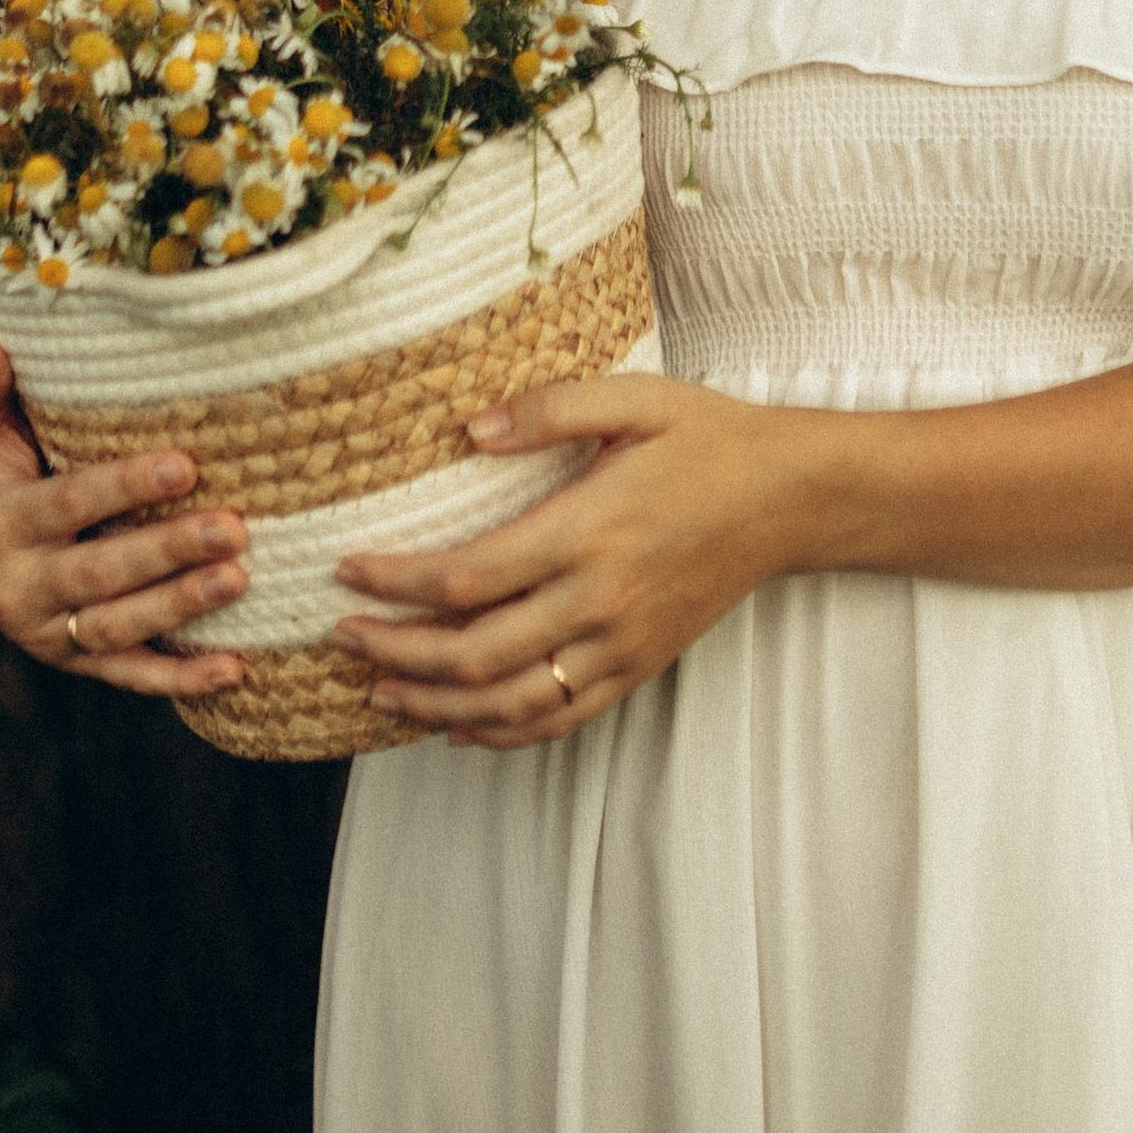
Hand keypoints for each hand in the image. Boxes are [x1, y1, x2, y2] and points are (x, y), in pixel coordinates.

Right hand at [0, 338, 248, 698]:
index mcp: (4, 524)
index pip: (70, 504)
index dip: (124, 487)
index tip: (185, 466)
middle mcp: (22, 587)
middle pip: (101, 574)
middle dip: (169, 553)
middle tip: (235, 529)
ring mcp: (51, 632)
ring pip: (119, 628)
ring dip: (181, 608)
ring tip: (240, 580)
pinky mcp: (79, 661)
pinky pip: (131, 675)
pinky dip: (181, 678)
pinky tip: (235, 669)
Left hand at [333, 377, 803, 745]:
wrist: (789, 498)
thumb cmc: (708, 438)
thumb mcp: (635, 398)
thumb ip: (550, 407)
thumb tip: (472, 429)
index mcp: (588, 532)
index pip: (468, 577)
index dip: (397, 584)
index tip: (347, 572)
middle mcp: (598, 601)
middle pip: (473, 654)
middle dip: (396, 651)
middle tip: (342, 636)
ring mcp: (619, 645)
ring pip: (509, 703)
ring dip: (434, 703)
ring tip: (380, 688)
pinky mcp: (637, 667)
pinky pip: (558, 719)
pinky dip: (499, 734)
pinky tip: (456, 725)